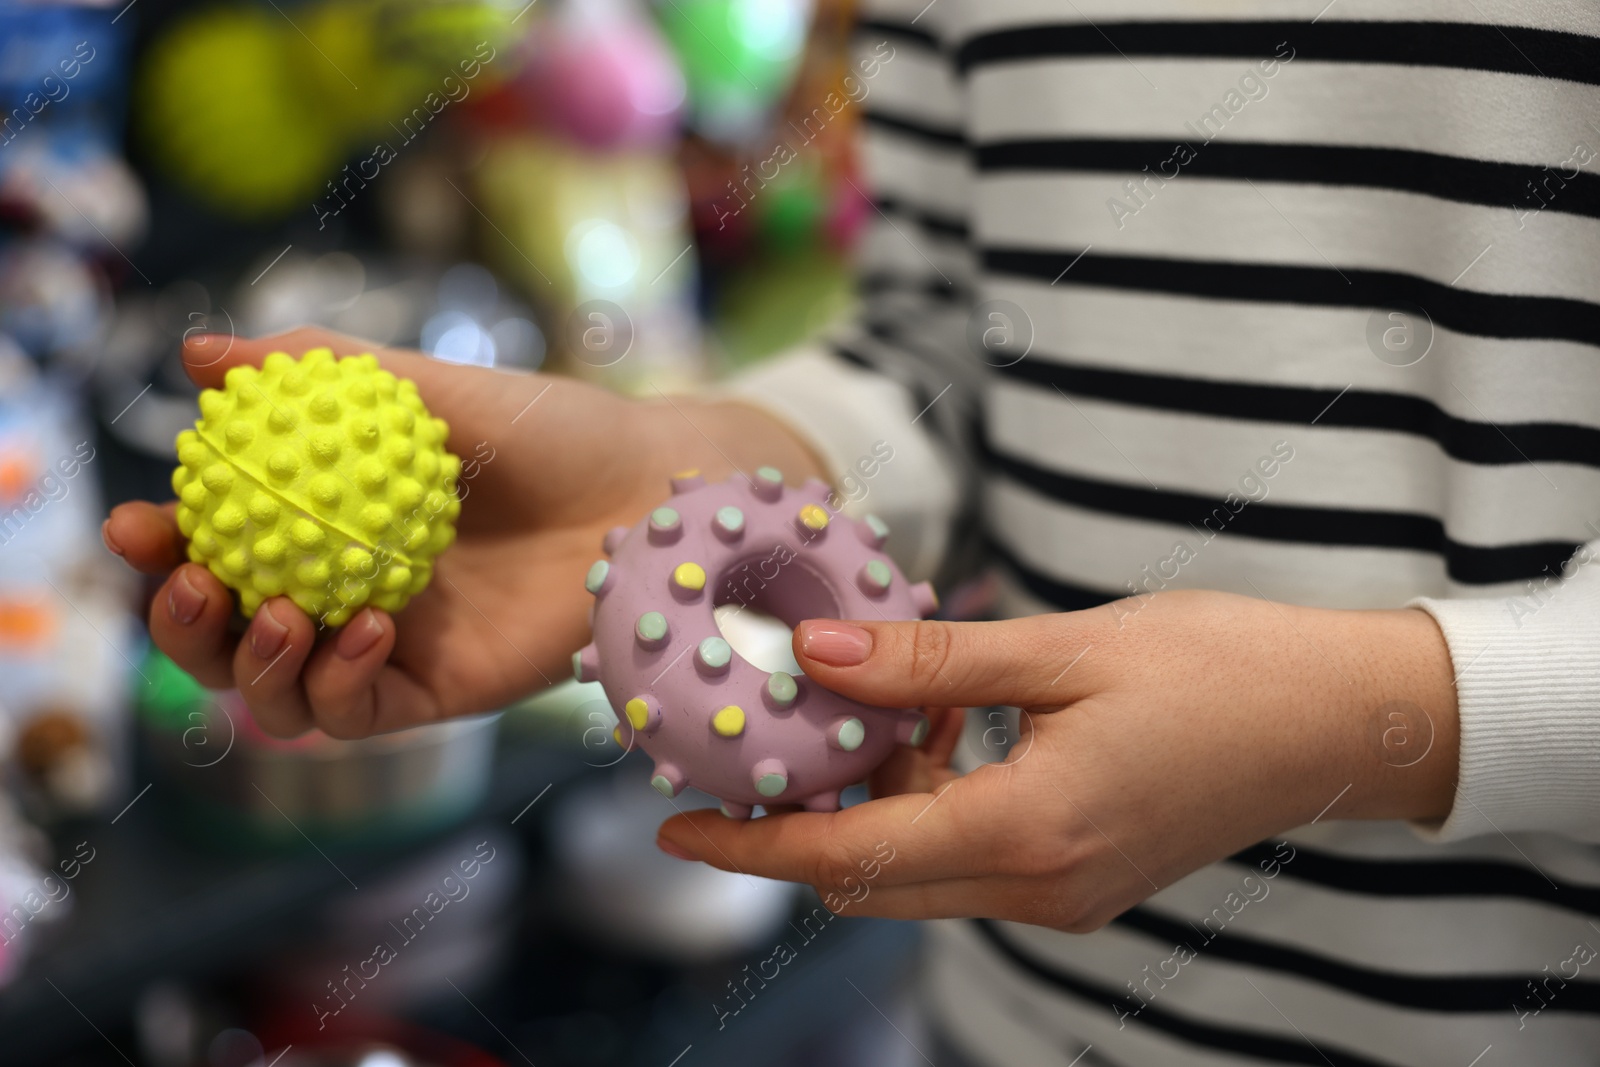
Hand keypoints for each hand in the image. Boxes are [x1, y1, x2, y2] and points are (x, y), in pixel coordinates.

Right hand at [105, 326, 825, 738]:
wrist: (650, 490)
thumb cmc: (549, 431)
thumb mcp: (428, 388)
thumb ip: (322, 369)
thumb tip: (200, 353)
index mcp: (330, 528)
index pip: (219, 551)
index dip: (162, 549)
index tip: (134, 523)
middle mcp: (347, 594)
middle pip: (228, 638)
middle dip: (180, 623)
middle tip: (186, 580)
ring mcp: (392, 651)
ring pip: (278, 695)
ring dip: (251, 664)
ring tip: (276, 607)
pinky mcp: (440, 694)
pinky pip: (360, 715)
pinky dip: (341, 683)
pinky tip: (371, 626)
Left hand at [655, 589, 1459, 930]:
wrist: (1339, 720)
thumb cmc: (1219, 669)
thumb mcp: (1065, 647)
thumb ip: (930, 664)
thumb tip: (813, 654)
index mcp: (1029, 832)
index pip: (852, 858)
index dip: (754, 846)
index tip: (677, 827)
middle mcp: (1040, 888)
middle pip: (872, 880)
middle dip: (801, 823)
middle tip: (759, 744)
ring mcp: (1066, 897)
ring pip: (919, 872)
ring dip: (874, 804)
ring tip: (878, 707)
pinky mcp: (1084, 883)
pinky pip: (970, 862)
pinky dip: (929, 807)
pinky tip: (942, 727)